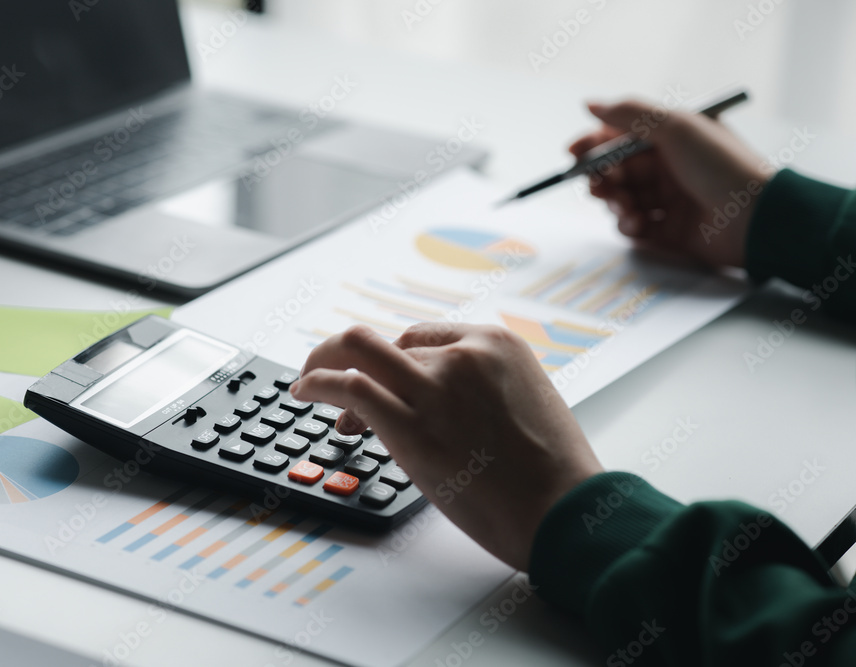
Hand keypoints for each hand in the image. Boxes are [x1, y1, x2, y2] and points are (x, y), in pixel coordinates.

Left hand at [291, 323, 602, 570]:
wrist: (565, 512)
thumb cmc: (552, 473)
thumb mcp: (526, 403)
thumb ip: (482, 390)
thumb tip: (439, 405)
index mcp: (495, 344)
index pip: (420, 338)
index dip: (389, 361)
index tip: (376, 386)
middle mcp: (463, 355)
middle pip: (384, 343)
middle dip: (347, 355)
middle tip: (323, 372)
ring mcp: (436, 387)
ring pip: (359, 351)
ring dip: (323, 364)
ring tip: (306, 384)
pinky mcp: (413, 427)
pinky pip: (350, 386)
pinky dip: (318, 383)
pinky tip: (305, 393)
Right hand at [571, 99, 770, 267]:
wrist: (756, 218)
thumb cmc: (722, 167)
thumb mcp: (676, 127)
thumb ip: (629, 114)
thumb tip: (589, 104)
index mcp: (672, 138)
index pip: (621, 138)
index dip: (594, 144)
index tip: (573, 153)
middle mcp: (669, 167)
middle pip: (616, 170)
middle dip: (601, 177)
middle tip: (598, 185)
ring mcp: (668, 200)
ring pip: (621, 200)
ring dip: (615, 203)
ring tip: (625, 208)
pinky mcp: (669, 231)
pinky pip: (634, 227)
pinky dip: (629, 225)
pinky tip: (638, 224)